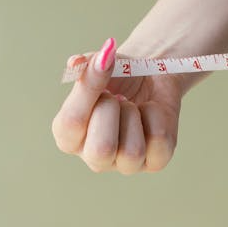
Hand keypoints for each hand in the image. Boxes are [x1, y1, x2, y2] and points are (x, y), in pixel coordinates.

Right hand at [51, 37, 183, 173]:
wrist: (152, 77)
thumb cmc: (118, 76)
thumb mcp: (99, 65)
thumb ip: (84, 65)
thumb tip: (76, 62)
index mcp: (68, 136)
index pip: (71, 123)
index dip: (88, 90)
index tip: (103, 63)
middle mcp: (93, 157)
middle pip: (101, 149)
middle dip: (112, 112)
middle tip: (117, 96)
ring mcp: (125, 164)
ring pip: (132, 151)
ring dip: (135, 116)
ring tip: (133, 106)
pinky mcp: (155, 162)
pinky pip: (159, 141)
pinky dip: (158, 116)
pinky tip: (150, 112)